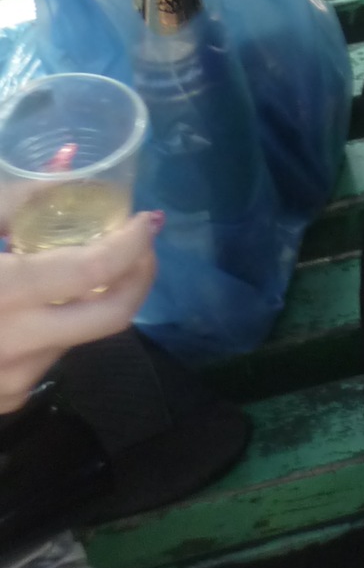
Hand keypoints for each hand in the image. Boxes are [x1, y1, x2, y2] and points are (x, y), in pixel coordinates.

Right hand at [0, 211, 157, 412]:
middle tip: (140, 247)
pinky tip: (36, 310)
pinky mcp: (6, 401)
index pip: (93, 270)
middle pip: (112, 315)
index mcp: (4, 294)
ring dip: (93, 302)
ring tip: (77, 272)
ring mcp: (11, 381)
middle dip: (139, 276)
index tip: (145, 221)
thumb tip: (74, 165)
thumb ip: (19, 199)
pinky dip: (58, 328)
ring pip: (81, 336)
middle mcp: (14, 346)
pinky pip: (51, 357)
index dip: (131, 242)